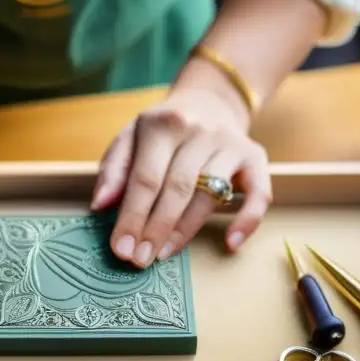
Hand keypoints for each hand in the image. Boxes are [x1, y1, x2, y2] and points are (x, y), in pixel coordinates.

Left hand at [90, 84, 271, 266]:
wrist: (209, 100)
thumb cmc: (163, 129)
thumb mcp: (131, 137)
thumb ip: (114, 170)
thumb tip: (100, 205)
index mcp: (163, 125)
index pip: (145, 178)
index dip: (132, 217)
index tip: (121, 249)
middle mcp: (199, 130)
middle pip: (176, 188)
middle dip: (156, 229)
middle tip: (140, 260)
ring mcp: (230, 143)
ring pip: (208, 195)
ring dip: (185, 230)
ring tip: (163, 254)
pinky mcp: (254, 156)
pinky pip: (258, 193)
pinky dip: (248, 220)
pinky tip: (232, 243)